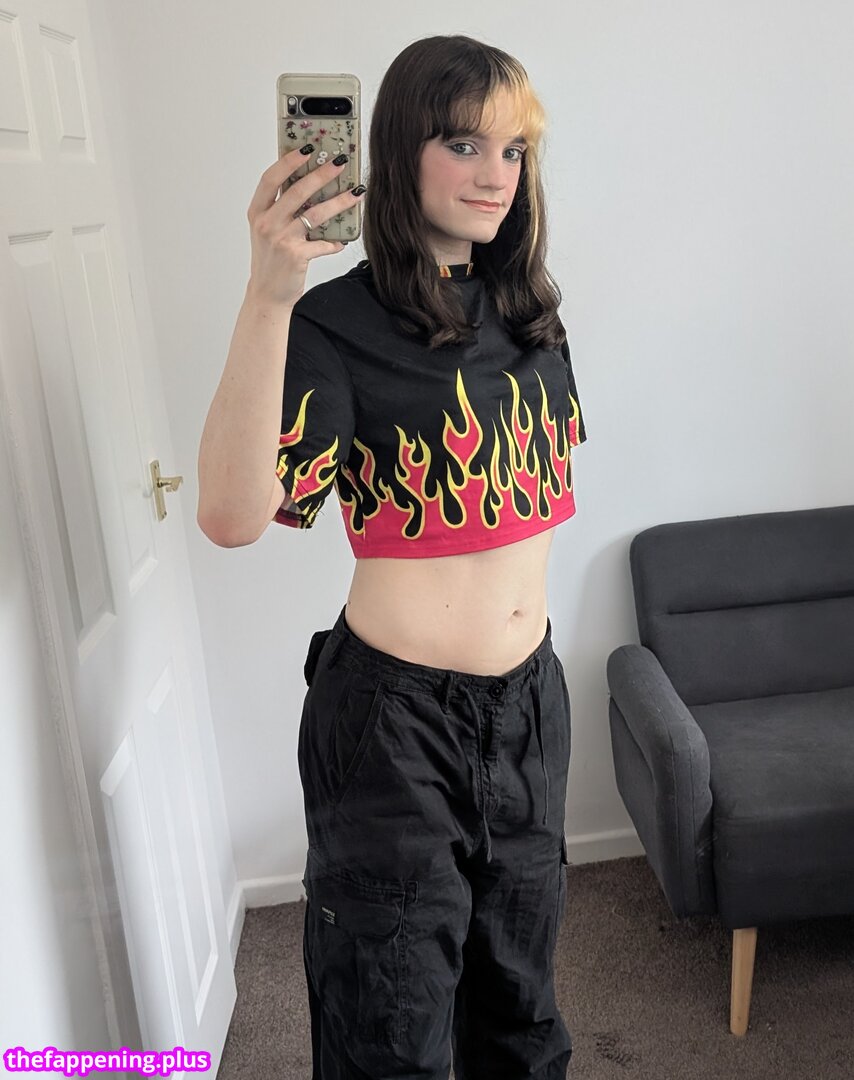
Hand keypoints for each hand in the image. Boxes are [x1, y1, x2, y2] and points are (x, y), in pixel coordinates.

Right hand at [245, 147, 363, 307]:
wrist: (267, 294)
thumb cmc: (271, 260)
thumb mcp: (268, 230)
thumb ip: (281, 209)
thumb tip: (310, 184)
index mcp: (257, 212)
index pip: (271, 179)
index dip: (289, 161)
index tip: (307, 148)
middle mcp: (266, 223)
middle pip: (297, 191)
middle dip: (321, 174)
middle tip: (339, 163)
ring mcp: (280, 239)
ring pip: (315, 214)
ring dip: (339, 201)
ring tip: (356, 192)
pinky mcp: (296, 256)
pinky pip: (322, 243)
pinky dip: (335, 241)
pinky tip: (342, 241)